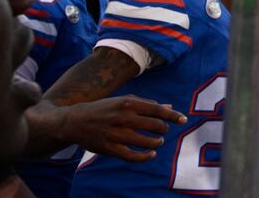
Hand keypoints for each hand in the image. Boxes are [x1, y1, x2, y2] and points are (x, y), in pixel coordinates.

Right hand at [60, 96, 188, 160]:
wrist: (75, 121)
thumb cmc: (104, 109)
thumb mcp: (124, 101)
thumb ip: (147, 104)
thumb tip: (169, 107)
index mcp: (129, 103)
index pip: (158, 110)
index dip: (173, 115)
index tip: (183, 120)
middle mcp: (124, 118)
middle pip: (155, 126)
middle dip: (164, 129)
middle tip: (163, 131)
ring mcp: (116, 134)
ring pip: (146, 142)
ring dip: (157, 143)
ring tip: (158, 142)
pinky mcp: (109, 148)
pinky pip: (132, 156)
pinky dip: (145, 157)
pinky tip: (151, 154)